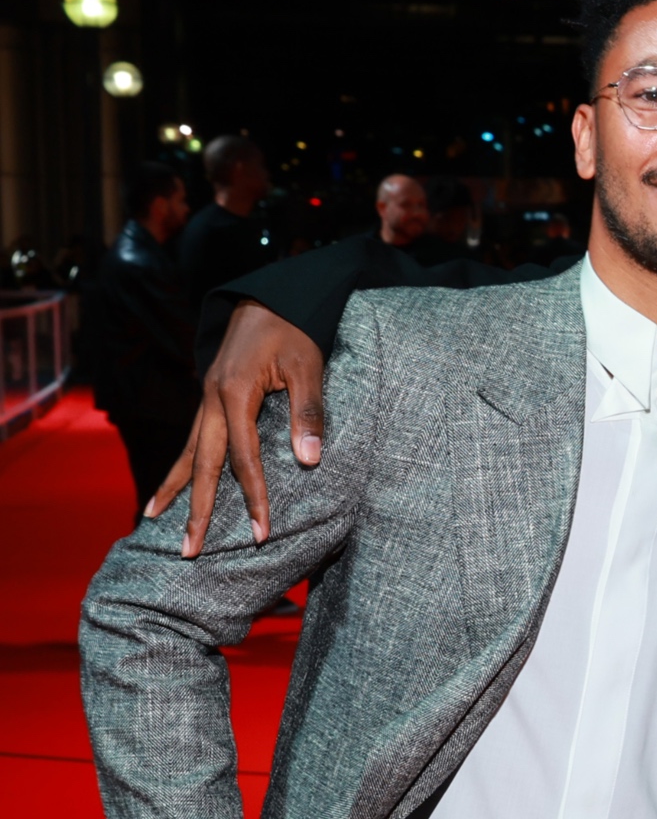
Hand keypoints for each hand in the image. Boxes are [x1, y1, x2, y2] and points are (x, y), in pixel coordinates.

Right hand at [146, 300, 323, 556]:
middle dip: (197, 509)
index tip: (261, 531)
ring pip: (187, 453)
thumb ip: (308, 412)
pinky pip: (190, 440)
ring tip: (154, 521)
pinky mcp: (207, 399)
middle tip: (190, 551)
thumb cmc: (294, 331)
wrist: (268, 298)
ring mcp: (205, 400)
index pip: (243, 458)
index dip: (254, 496)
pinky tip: (168, 486)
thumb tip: (310, 460)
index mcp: (235, 394)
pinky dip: (179, 466)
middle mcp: (211, 401)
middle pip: (201, 464)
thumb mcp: (308, 366)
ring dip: (175, 490)